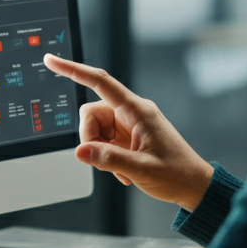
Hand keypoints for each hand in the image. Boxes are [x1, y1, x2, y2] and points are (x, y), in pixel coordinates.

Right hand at [43, 54, 213, 210]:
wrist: (194, 187)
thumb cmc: (176, 174)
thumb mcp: (141, 169)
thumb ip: (108, 158)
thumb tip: (79, 151)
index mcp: (137, 110)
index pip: (99, 82)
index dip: (73, 69)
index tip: (52, 61)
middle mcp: (131, 113)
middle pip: (91, 113)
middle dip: (89, 137)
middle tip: (103, 159)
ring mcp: (128, 125)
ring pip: (94, 129)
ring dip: (99, 150)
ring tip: (120, 169)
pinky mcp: (127, 137)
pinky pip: (103, 141)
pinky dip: (106, 157)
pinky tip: (124, 172)